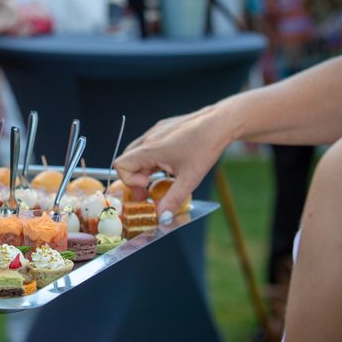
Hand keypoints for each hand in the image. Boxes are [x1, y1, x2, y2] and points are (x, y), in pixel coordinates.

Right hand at [115, 105, 231, 218]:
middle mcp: (148, 138)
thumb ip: (173, 200)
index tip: (147, 186)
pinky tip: (170, 164)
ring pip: (137, 154)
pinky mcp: (162, 129)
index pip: (121, 165)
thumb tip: (162, 218)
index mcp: (150, 149)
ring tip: (162, 178)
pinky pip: (148, 146)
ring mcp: (154, 131)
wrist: (220, 122)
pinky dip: (152, 159)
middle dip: (135, 179)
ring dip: (144, 169)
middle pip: (127, 161)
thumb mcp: (190, 178)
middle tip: (150, 190)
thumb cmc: (205, 146)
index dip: (129, 180)